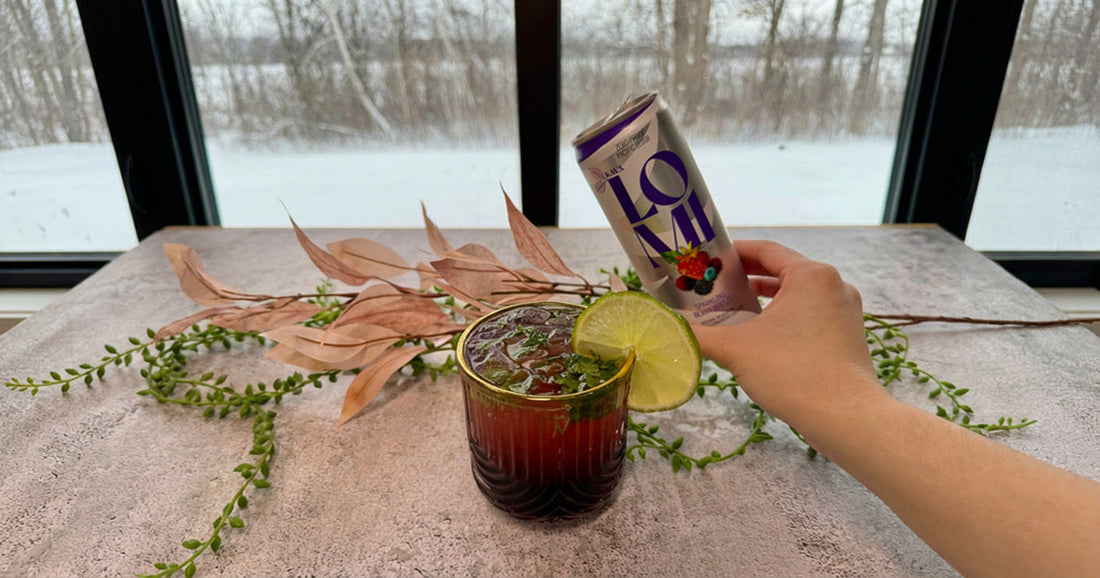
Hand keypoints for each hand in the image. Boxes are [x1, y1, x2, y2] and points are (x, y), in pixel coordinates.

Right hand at [692, 240, 885, 427]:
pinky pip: (812, 315)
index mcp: (811, 275)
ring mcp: (846, 311)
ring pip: (799, 295)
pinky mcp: (849, 335)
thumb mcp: (735, 349)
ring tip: (736, 311)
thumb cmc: (792, 372)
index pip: (766, 250)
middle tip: (716, 287)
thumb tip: (668, 326)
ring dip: (767, 300)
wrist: (845, 417)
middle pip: (783, 271)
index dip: (734, 253)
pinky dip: (786, 318)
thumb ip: (697, 333)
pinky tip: (764, 338)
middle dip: (747, 279)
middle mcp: (834, 285)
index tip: (710, 260)